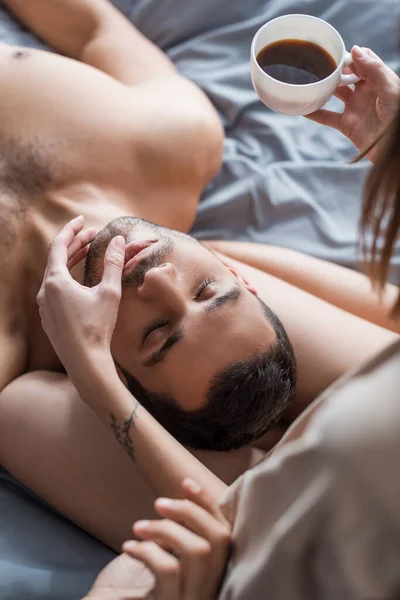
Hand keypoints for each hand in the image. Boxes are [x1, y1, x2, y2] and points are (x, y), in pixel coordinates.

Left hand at [37, 215, 125, 384]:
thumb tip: (117, 240)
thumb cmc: (97, 328)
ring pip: (55, 275)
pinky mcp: (48, 317)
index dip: (71, 230)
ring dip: (71, 261)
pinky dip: (67, 278)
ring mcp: (44, 306)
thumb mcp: (109, 292)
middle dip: (74, 244)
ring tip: (87, 253)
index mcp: (56, 281)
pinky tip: (81, 281)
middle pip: (56, 259)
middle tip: (91, 235)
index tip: (82, 220)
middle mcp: (44, 291)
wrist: (85, 362)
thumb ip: (112, 264)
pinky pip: (54, 289)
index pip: (59, 246)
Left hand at [121, 478, 230, 599]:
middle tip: (158, 502)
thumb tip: (182, 497)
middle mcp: (212, 587)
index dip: (208, 504)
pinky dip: (146, 551)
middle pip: (217, 539)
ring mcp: (196, 598)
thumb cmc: (148, 593)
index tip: (186, 482)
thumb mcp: (171, 565)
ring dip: (165, 530)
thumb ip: (182, 539)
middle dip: (189, 512)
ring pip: (196, 552)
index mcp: (215, 573)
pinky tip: (128, 547)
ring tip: (138, 528)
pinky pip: (168, 570)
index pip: (224, 532)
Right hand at [307, 45, 399, 160]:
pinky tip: (302, 107)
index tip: (335, 54)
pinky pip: (327, 117)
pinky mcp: (347, 125)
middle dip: (333, 69)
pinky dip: (314, 113)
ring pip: (335, 93)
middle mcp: (366, 92)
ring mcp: (355, 108)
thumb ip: (374, 69)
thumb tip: (355, 50)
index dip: (350, 57)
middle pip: (346, 75)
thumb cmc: (398, 118)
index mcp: (379, 80)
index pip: (362, 61)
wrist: (392, 149)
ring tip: (309, 79)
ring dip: (323, 87)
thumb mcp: (390, 89)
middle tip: (318, 64)